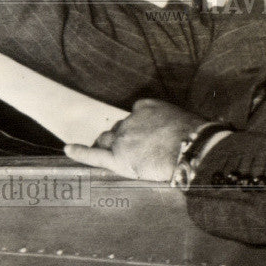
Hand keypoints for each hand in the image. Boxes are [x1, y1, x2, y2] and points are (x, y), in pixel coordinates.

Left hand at [64, 99, 205, 181]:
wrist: (194, 150)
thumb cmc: (197, 138)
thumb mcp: (185, 120)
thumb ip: (171, 124)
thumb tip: (176, 136)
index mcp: (146, 107)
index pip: (134, 115)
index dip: (139, 127)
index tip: (147, 135)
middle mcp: (130, 120)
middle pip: (118, 129)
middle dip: (124, 138)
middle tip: (138, 151)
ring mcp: (123, 138)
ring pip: (107, 141)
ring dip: (110, 147)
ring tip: (119, 157)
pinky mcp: (118, 158)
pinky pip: (94, 155)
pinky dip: (79, 151)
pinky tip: (68, 149)